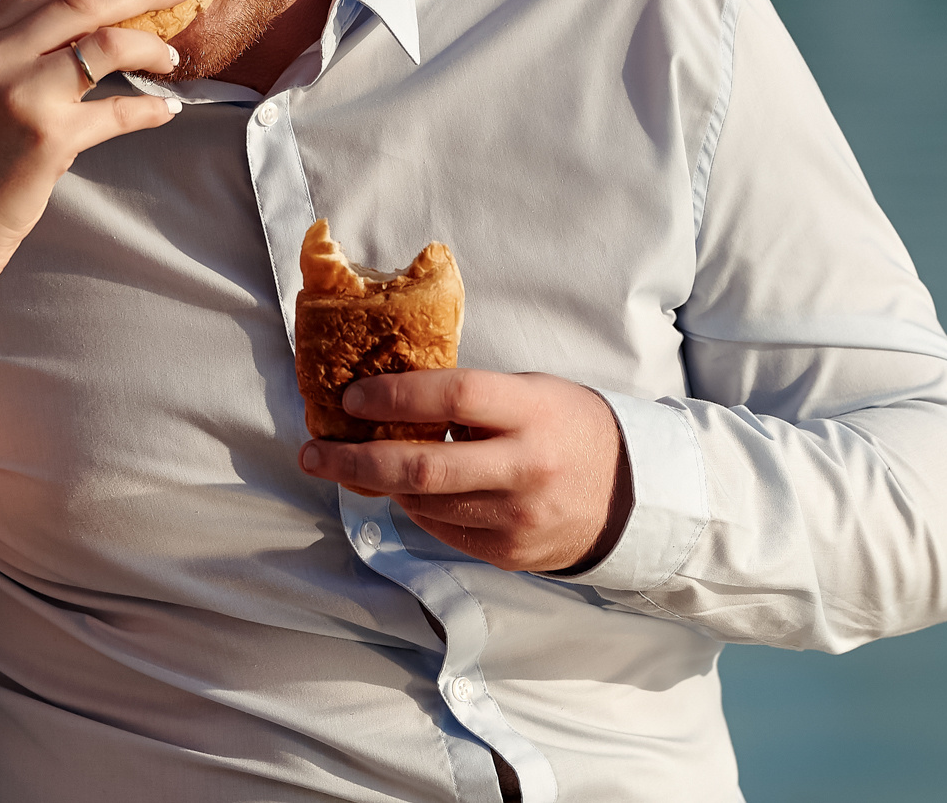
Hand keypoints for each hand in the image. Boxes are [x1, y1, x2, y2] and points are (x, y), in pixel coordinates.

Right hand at [0, 0, 190, 269]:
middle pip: (81, 1)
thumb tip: (96, 15)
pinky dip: (149, 109)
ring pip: (104, 45)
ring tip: (173, 55)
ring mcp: (18, 97)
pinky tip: (168, 109)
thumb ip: (20, 47)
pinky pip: (116, 112)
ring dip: (151, 44)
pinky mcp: (46, 140)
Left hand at [297, 369, 630, 573]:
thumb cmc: (567, 426)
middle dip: (355, 461)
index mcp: (531, 413)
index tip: (351, 399)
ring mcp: (517, 518)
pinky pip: (442, 530)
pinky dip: (415, 508)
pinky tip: (404, 491)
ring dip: (377, 485)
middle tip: (312, 453)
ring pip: (423, 504)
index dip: (393, 396)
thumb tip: (386, 394)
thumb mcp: (529, 392)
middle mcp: (524, 469)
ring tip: (347, 466)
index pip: (450, 397)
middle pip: (422, 468)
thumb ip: (468, 396)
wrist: (633, 495)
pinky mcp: (509, 553)